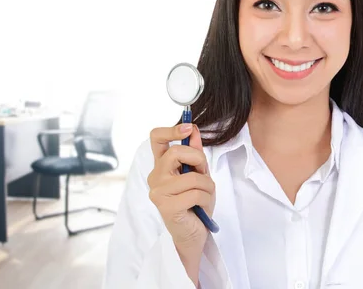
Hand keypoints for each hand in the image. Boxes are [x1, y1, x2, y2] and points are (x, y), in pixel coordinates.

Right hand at [147, 123, 215, 284]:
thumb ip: (195, 153)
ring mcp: (158, 192)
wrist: (193, 234)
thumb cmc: (195, 204)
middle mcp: (155, 176)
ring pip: (192, 176)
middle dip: (198, 160)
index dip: (172, 130)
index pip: (156, 138)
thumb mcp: (199, 174)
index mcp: (161, 166)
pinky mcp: (166, 206)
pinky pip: (196, 193)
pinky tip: (201, 207)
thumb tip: (193, 129)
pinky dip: (206, 199)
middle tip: (203, 174)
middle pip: (176, 152)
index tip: (188, 128)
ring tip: (204, 196)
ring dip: (207, 186)